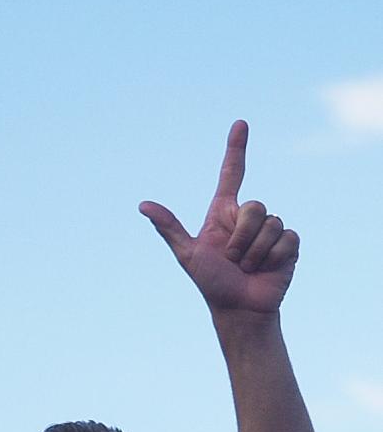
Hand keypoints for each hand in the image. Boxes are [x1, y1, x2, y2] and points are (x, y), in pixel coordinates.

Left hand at [140, 121, 297, 315]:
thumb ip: (169, 228)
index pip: (232, 174)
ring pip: (271, 223)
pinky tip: (266, 268)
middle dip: (240, 236)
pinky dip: (272, 257)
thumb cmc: (211, 282)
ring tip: (246, 266)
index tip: (240, 123)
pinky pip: (286, 238)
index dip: (236, 149)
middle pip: (254, 206)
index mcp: (223, 213)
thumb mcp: (188, 254)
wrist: (239, 307)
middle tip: (231, 258)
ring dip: (253, 251)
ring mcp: (271, 229)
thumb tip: (142, 205)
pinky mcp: (289, 243)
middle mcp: (248, 217)